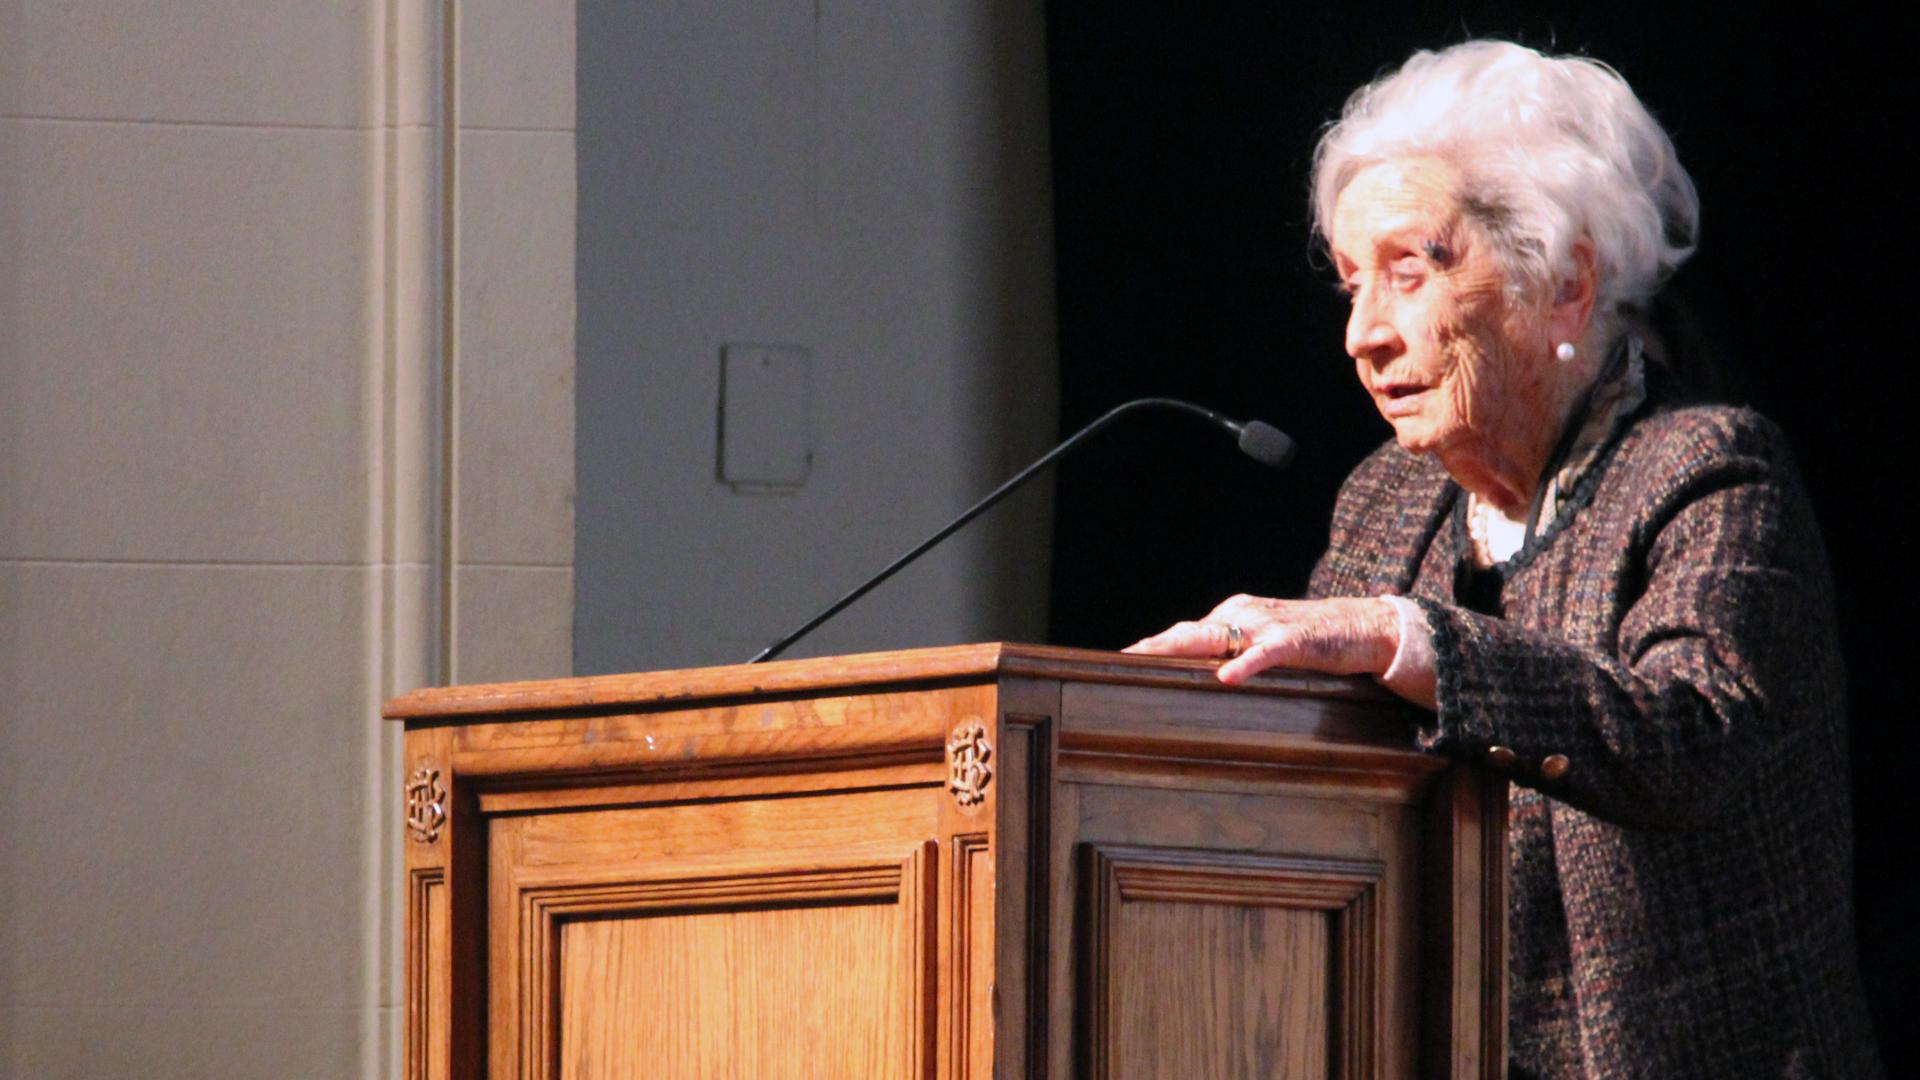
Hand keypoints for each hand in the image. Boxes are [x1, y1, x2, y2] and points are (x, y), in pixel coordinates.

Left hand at [1122, 594, 1401, 685]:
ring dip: (1182, 646)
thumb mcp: (1263, 647)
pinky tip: (1226, 677)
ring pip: (1217, 636)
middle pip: (1189, 632)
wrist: (1362, 627)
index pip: (1185, 633)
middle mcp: (1242, 616)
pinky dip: (1245, 664)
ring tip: (1150, 657)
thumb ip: (1233, 658)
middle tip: (1123, 658)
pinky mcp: (1294, 641)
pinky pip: (1264, 653)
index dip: (1153, 646)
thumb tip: (1202, 681)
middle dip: (1154, 645)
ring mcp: (1266, 626)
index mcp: (1232, 618)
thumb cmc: (1311, 641)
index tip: (1121, 659)